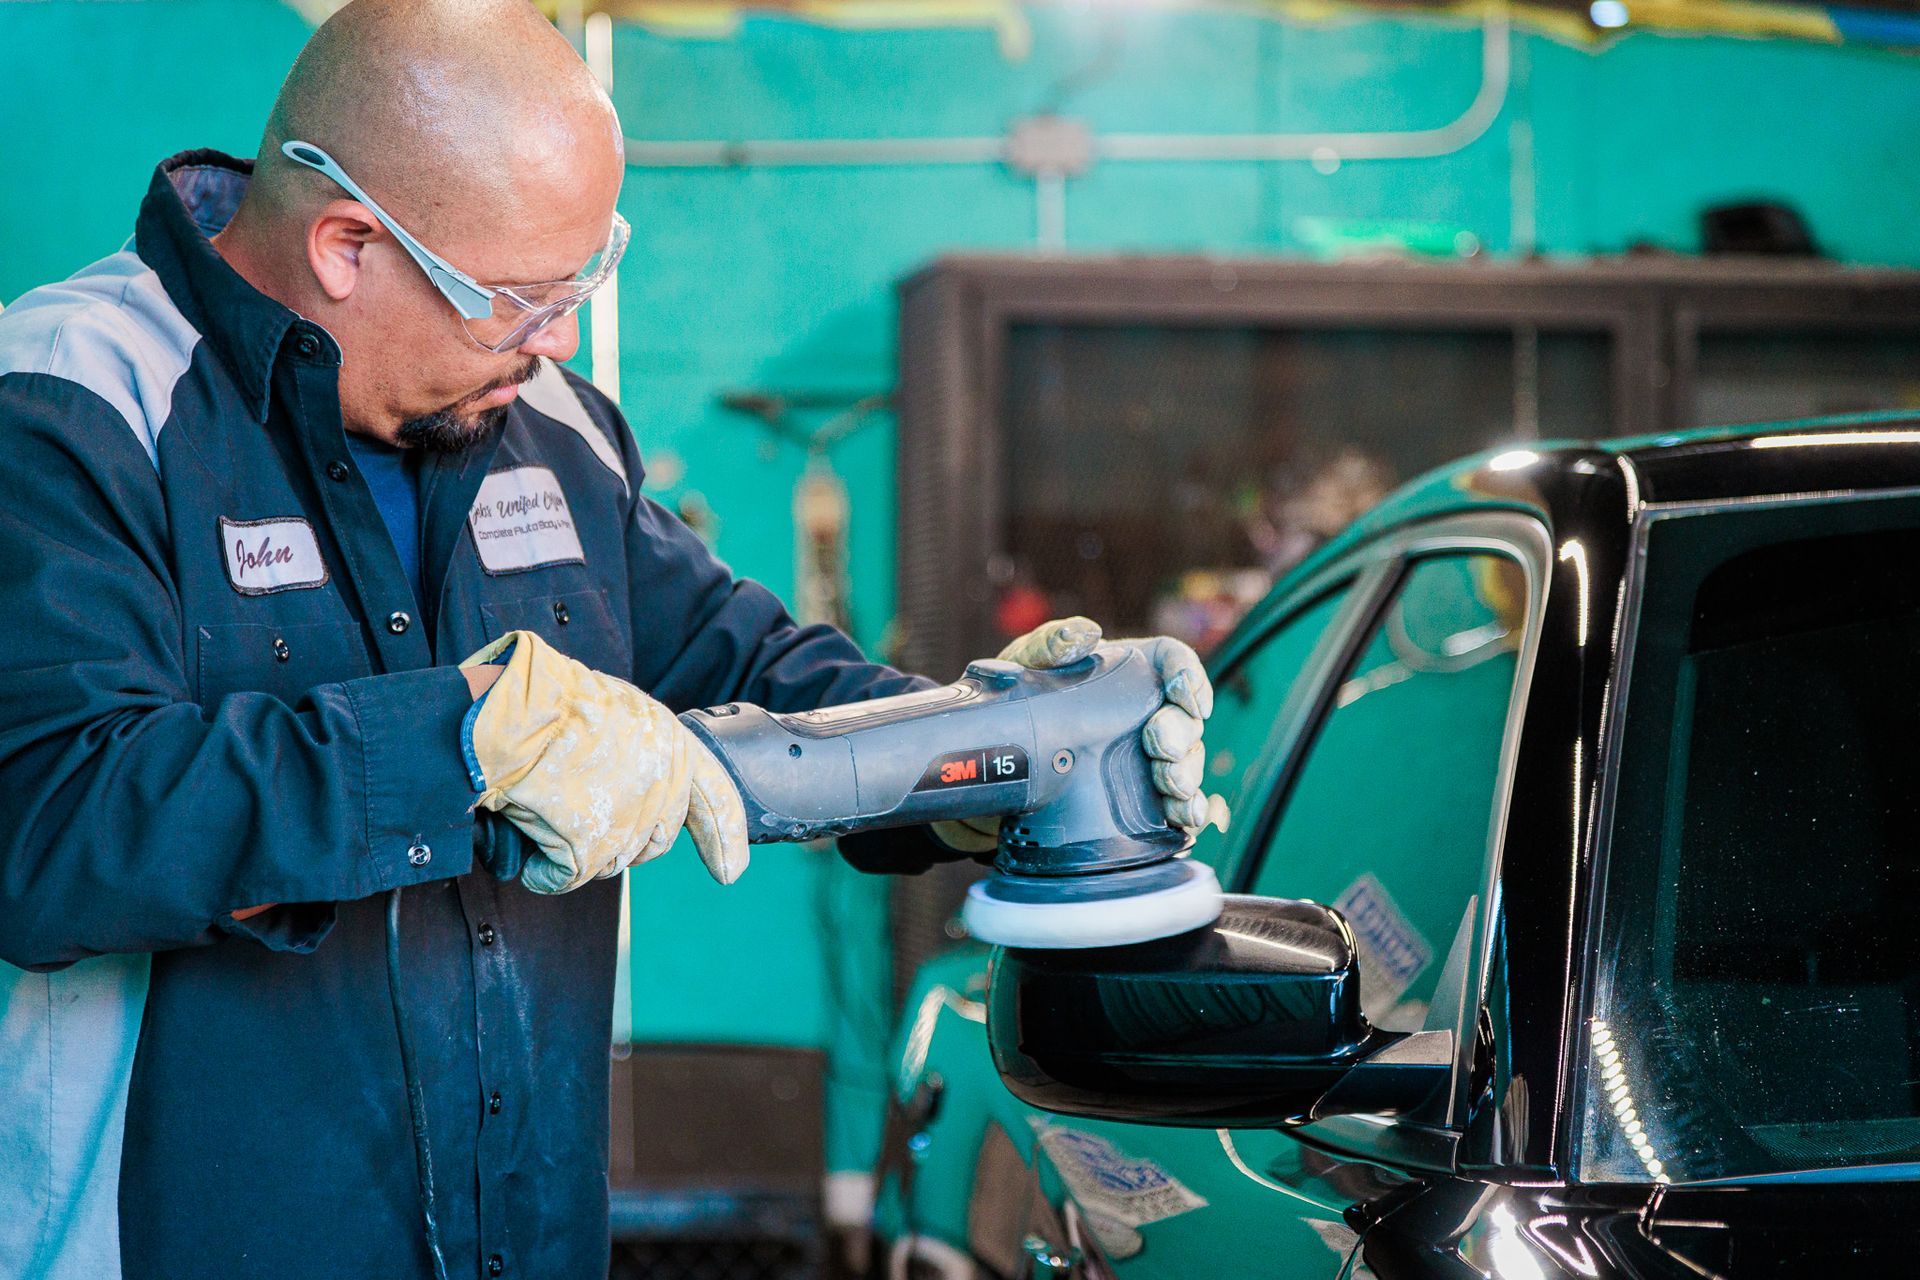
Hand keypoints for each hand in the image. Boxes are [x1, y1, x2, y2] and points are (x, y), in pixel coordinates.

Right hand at [460, 630, 748, 892]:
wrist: (513, 709)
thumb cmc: (549, 702)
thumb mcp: (616, 710)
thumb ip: (638, 749)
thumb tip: (626, 786)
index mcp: (672, 744)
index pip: (713, 797)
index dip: (725, 837)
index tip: (731, 871)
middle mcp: (663, 783)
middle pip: (654, 841)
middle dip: (621, 842)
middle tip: (575, 816)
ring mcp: (630, 818)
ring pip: (608, 861)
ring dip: (576, 850)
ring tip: (543, 809)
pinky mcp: (593, 845)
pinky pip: (565, 877)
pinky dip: (543, 871)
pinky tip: (527, 847)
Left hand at [931, 617, 1228, 853]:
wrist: (993, 761)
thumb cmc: (1017, 698)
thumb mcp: (1025, 664)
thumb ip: (1051, 643)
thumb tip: (1086, 634)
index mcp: (1126, 670)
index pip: (1172, 661)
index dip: (1190, 676)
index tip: (1189, 697)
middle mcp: (1145, 711)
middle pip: (1184, 717)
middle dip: (1181, 732)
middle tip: (1160, 744)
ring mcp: (1145, 756)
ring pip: (1186, 761)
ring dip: (1186, 773)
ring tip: (1172, 784)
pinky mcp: (1139, 795)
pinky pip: (1176, 803)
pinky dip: (1187, 811)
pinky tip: (1187, 818)